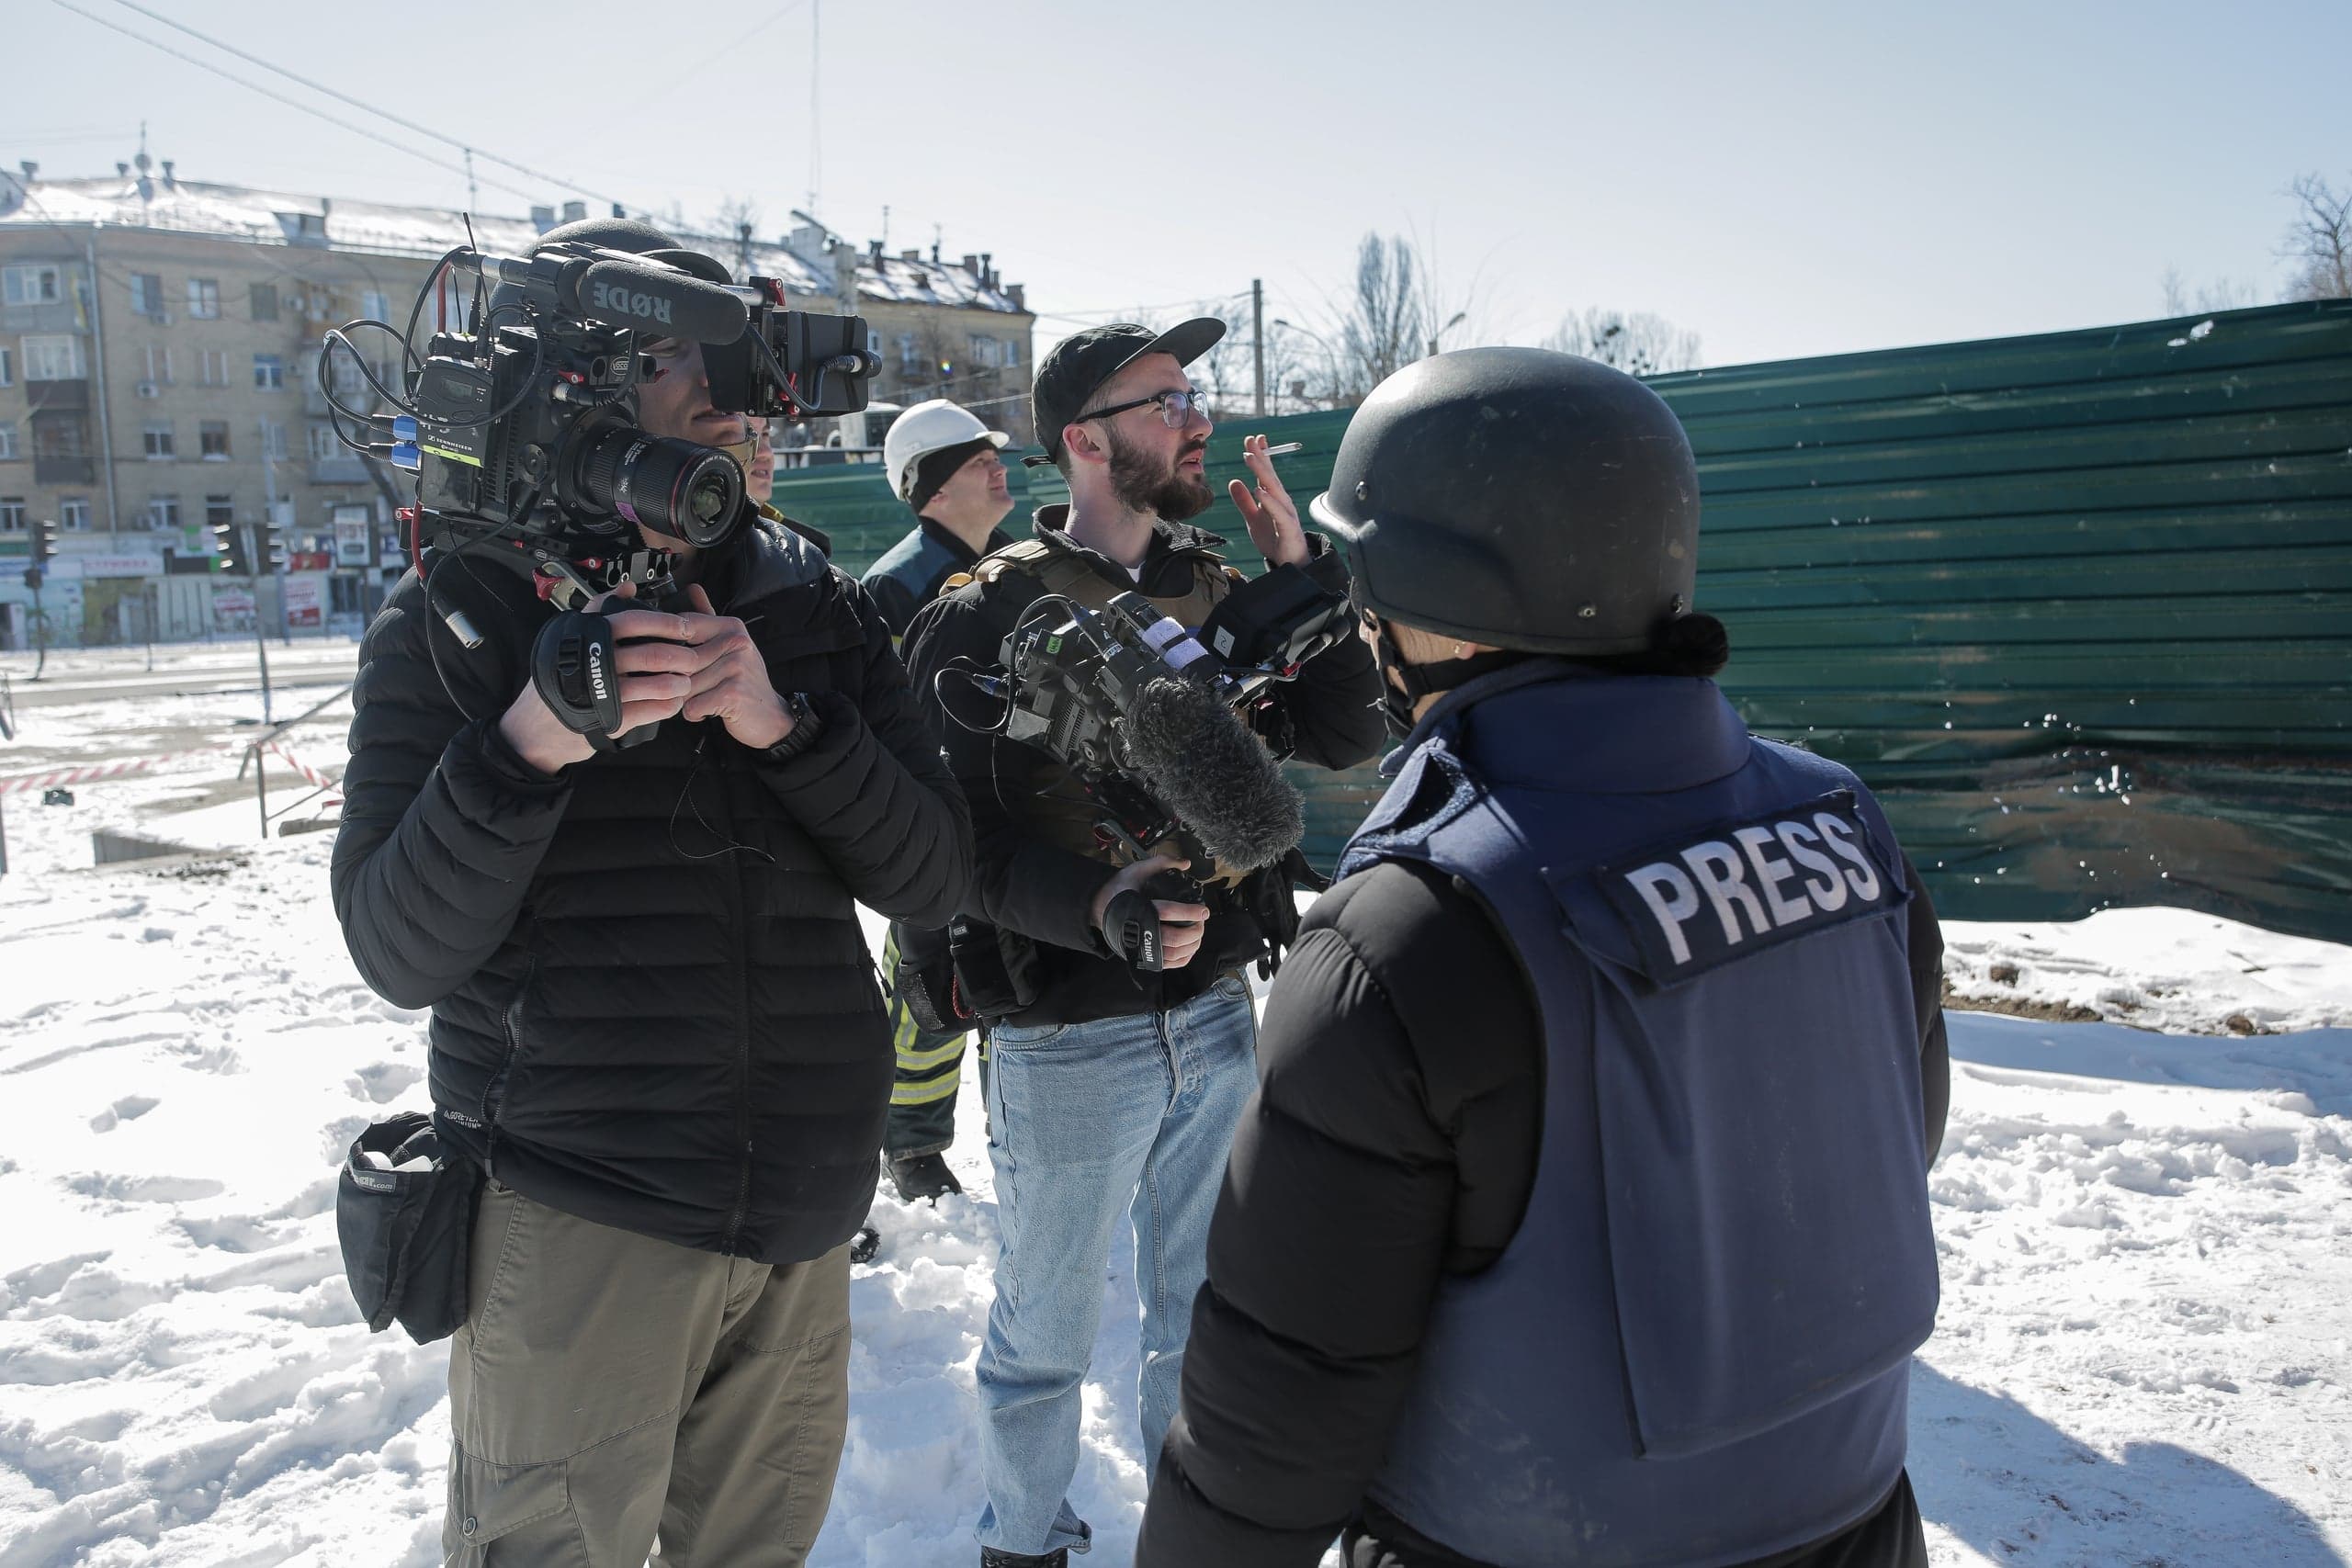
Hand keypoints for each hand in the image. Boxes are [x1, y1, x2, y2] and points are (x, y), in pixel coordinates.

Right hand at [497, 584, 706, 771]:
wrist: (538, 724)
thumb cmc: (558, 675)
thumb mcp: (571, 636)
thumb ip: (600, 610)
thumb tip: (629, 588)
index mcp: (592, 636)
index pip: (636, 622)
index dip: (667, 623)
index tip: (686, 627)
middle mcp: (600, 661)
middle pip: (653, 654)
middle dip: (682, 656)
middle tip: (694, 658)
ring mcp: (607, 691)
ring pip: (658, 684)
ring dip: (680, 683)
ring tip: (685, 682)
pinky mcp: (613, 718)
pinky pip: (652, 710)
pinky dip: (668, 705)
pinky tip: (673, 702)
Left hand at [677, 583, 794, 749]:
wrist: (770, 716)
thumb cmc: (744, 681)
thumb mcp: (730, 645)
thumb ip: (708, 617)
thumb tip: (693, 588)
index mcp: (731, 628)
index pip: (684, 626)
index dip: (670, 645)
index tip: (677, 659)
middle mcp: (736, 644)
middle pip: (680, 661)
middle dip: (680, 678)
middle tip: (697, 685)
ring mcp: (736, 668)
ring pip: (683, 685)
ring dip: (687, 698)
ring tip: (706, 697)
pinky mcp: (732, 694)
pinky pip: (691, 706)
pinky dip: (695, 713)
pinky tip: (710, 709)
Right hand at [1090, 852, 1210, 968]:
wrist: (1099, 908)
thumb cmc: (1119, 889)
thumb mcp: (1137, 870)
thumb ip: (1161, 862)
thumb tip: (1186, 864)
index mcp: (1138, 908)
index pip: (1168, 912)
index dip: (1190, 912)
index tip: (1203, 910)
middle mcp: (1139, 930)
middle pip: (1174, 937)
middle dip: (1195, 930)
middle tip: (1202, 921)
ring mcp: (1140, 946)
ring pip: (1173, 953)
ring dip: (1192, 944)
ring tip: (1198, 932)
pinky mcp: (1142, 956)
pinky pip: (1168, 964)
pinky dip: (1184, 957)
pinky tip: (1189, 946)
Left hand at [1228, 433, 1308, 567]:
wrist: (1290, 563)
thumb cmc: (1273, 538)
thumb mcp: (1253, 518)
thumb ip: (1243, 501)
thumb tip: (1234, 481)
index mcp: (1273, 498)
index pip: (1266, 473)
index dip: (1261, 455)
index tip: (1254, 438)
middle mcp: (1282, 501)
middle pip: (1270, 475)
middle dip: (1260, 456)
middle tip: (1250, 440)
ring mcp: (1287, 513)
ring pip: (1274, 489)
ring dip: (1262, 472)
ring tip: (1249, 458)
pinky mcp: (1288, 528)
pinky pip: (1278, 512)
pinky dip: (1269, 501)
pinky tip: (1259, 491)